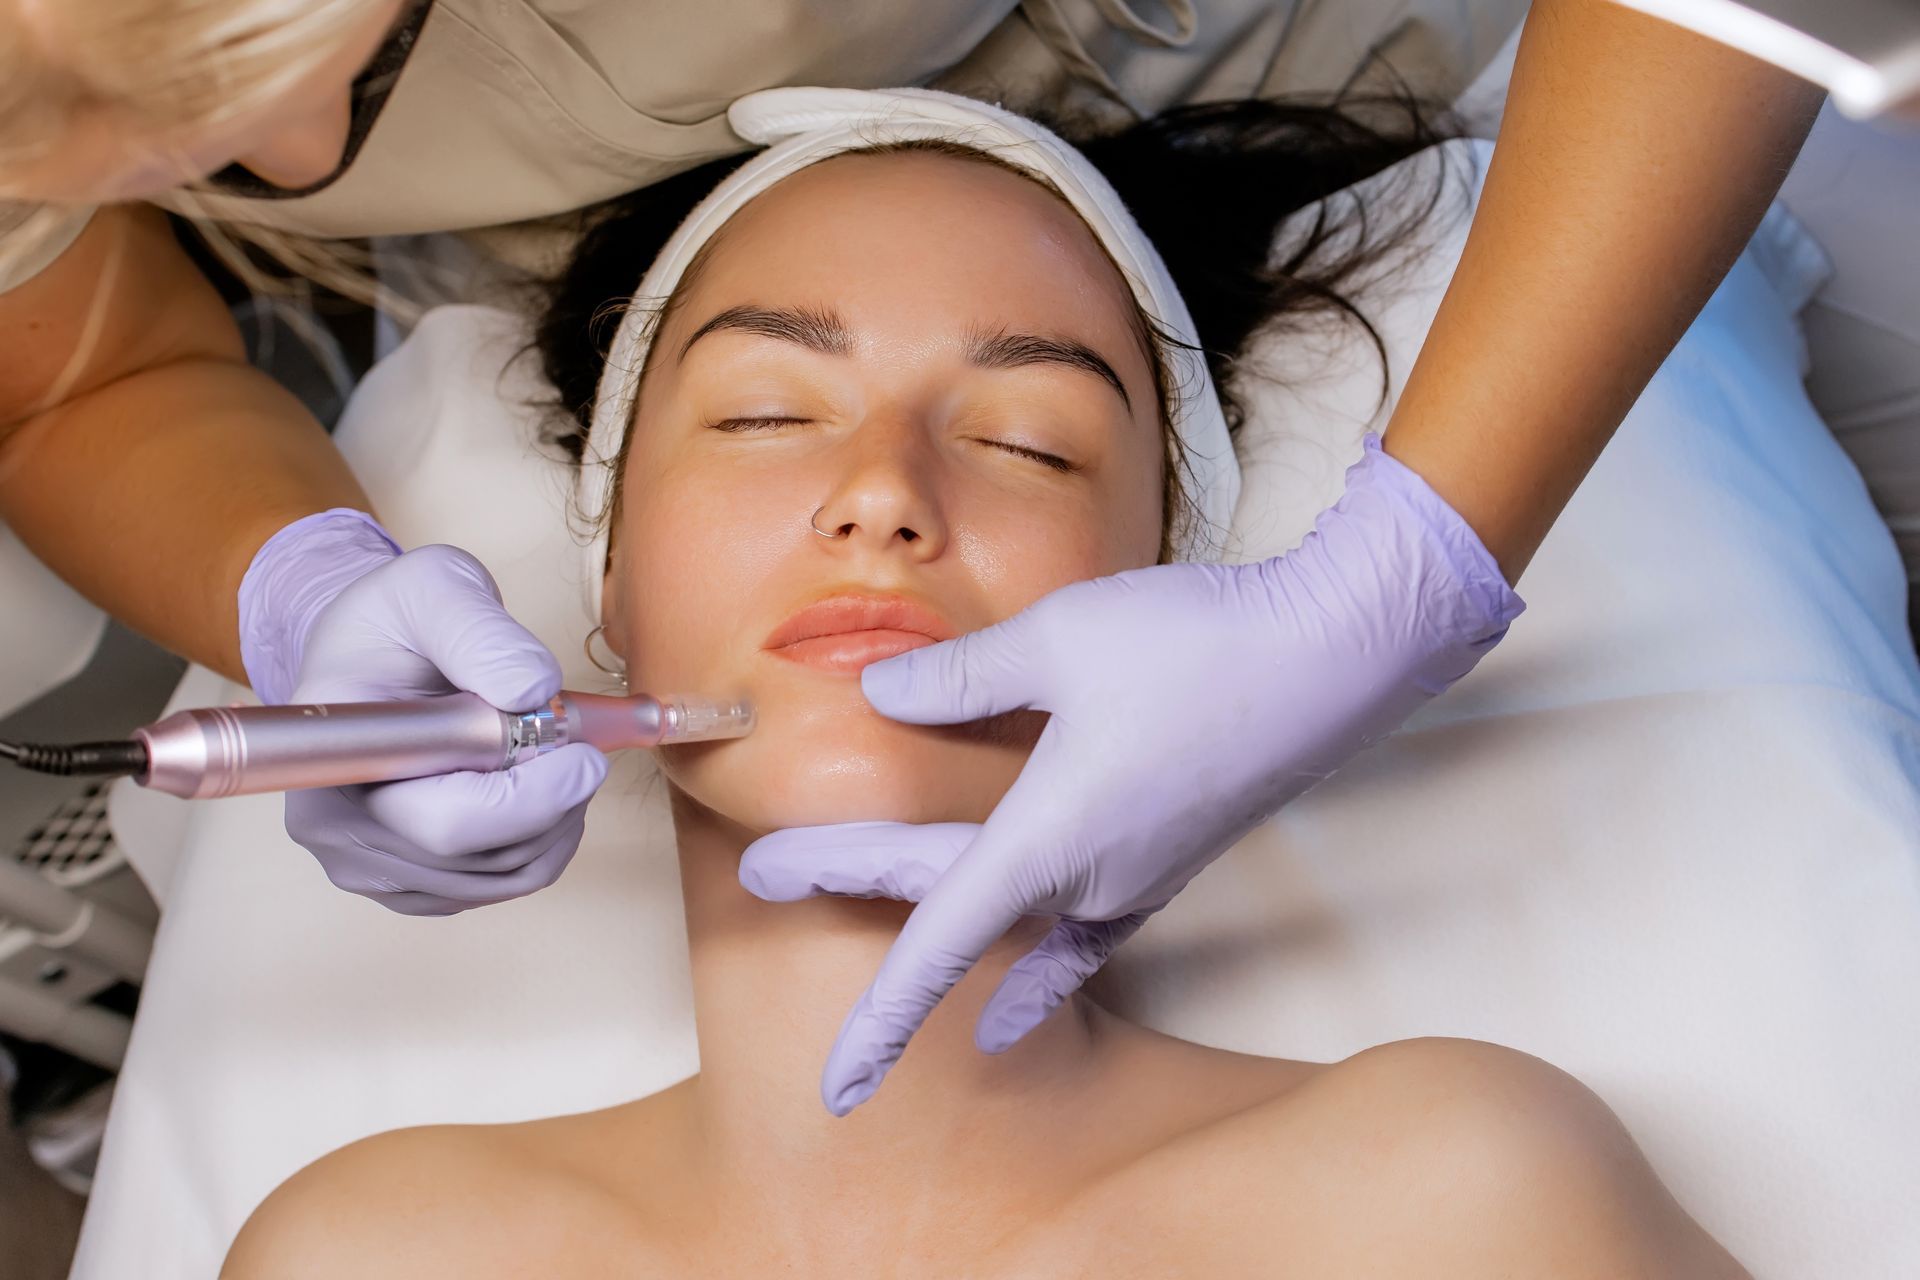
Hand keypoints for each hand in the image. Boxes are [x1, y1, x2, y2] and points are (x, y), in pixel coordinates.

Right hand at [239, 510, 606, 914]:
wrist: (371, 650)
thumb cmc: (393, 620)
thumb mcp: (435, 590)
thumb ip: (483, 634)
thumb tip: (534, 690)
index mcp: (328, 759)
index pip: (441, 823)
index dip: (526, 799)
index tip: (580, 754)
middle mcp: (334, 828)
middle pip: (479, 860)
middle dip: (553, 802)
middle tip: (579, 744)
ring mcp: (370, 863)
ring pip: (503, 877)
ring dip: (557, 819)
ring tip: (555, 752)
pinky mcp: (411, 880)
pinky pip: (503, 882)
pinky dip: (544, 837)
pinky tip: (538, 784)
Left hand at [740, 437, 1522, 1112]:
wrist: (1336, 654)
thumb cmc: (1198, 644)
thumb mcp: (1057, 641)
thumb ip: (960, 677)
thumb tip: (881, 696)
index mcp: (1050, 839)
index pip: (937, 945)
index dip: (879, 1022)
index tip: (836, 1087)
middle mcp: (1090, 879)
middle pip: (947, 900)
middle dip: (851, 876)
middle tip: (761, 868)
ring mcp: (1133, 878)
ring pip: (1004, 902)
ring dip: (926, 894)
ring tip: (844, 877)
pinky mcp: (1166, 858)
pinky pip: (1080, 931)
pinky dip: (1035, 966)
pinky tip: (1020, 1002)